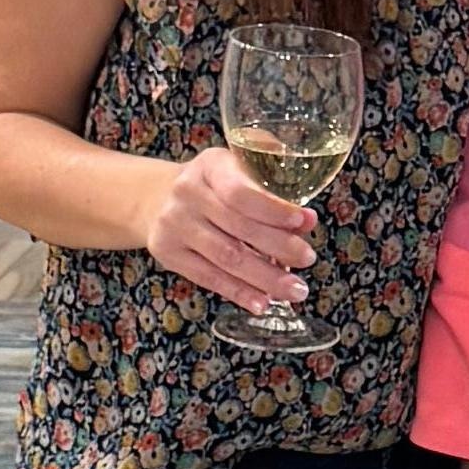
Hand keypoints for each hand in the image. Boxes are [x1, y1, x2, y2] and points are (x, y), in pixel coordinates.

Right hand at [142, 146, 317, 316]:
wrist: (159, 198)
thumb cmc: (215, 187)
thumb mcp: (239, 171)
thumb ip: (274, 191)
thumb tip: (308, 221)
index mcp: (210, 165)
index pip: (241, 191)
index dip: (273, 209)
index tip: (303, 222)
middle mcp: (187, 192)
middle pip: (238, 227)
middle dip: (279, 246)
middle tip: (308, 259)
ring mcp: (174, 224)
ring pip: (226, 257)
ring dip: (265, 278)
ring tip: (295, 290)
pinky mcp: (167, 252)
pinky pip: (208, 277)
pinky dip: (239, 293)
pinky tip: (263, 303)